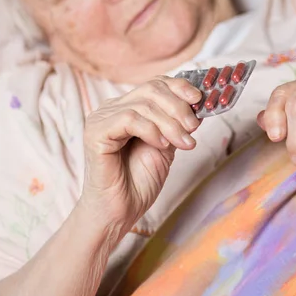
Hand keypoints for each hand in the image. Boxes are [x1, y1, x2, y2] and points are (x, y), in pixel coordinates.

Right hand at [80, 76, 201, 232]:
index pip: (155, 84)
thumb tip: (198, 103)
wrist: (120, 212)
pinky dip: (151, 130)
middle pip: (151, 89)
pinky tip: (161, 145)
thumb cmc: (139, 181)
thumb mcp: (167, 145)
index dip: (179, 87)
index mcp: (126, 107)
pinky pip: (129, 119)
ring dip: (170, 123)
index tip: (200, 99)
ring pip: (143, 105)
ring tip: (183, 143)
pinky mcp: (95, 133)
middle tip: (193, 127)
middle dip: (178, 107)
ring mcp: (101, 118)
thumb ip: (176, 123)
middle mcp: (111, 108)